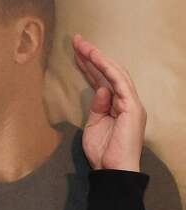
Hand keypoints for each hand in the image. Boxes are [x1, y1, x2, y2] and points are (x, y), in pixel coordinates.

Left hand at [72, 34, 145, 171]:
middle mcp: (126, 101)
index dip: (89, 65)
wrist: (112, 170)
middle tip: (76, 40)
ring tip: (83, 45)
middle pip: (108, 72)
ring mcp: (131, 103)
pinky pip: (120, 83)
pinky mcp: (132, 108)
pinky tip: (97, 59)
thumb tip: (99, 90)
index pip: (101, 80)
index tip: (76, 52)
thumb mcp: (94, 125)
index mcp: (116, 105)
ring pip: (115, 73)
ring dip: (98, 58)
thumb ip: (97, 107)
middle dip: (92, 56)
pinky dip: (108, 70)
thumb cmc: (103, 152)